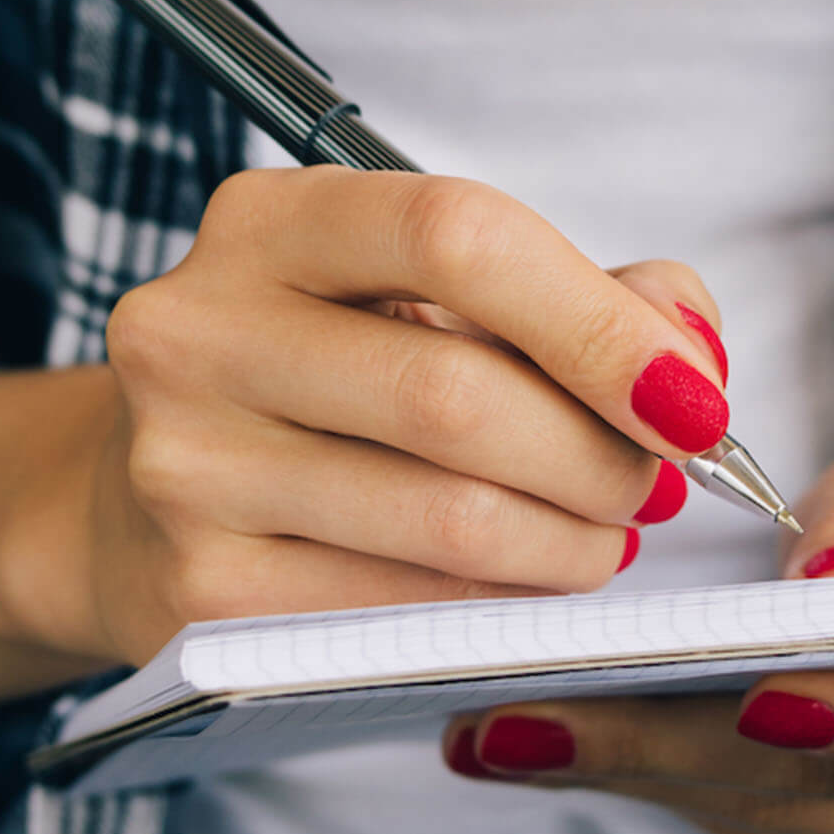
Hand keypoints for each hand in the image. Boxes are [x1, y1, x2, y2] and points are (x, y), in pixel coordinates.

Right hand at [1, 167, 731, 665]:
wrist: (140, 495)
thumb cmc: (324, 377)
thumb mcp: (427, 297)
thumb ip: (574, 296)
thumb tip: (687, 357)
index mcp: (267, 222)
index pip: (457, 236)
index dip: (599, 324)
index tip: (693, 400)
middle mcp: (200, 331)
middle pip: (458, 396)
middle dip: (600, 456)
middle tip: (652, 483)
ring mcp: (186, 468)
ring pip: (448, 519)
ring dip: (570, 543)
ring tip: (599, 535)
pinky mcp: (201, 592)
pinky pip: (408, 611)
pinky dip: (501, 604)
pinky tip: (518, 583)